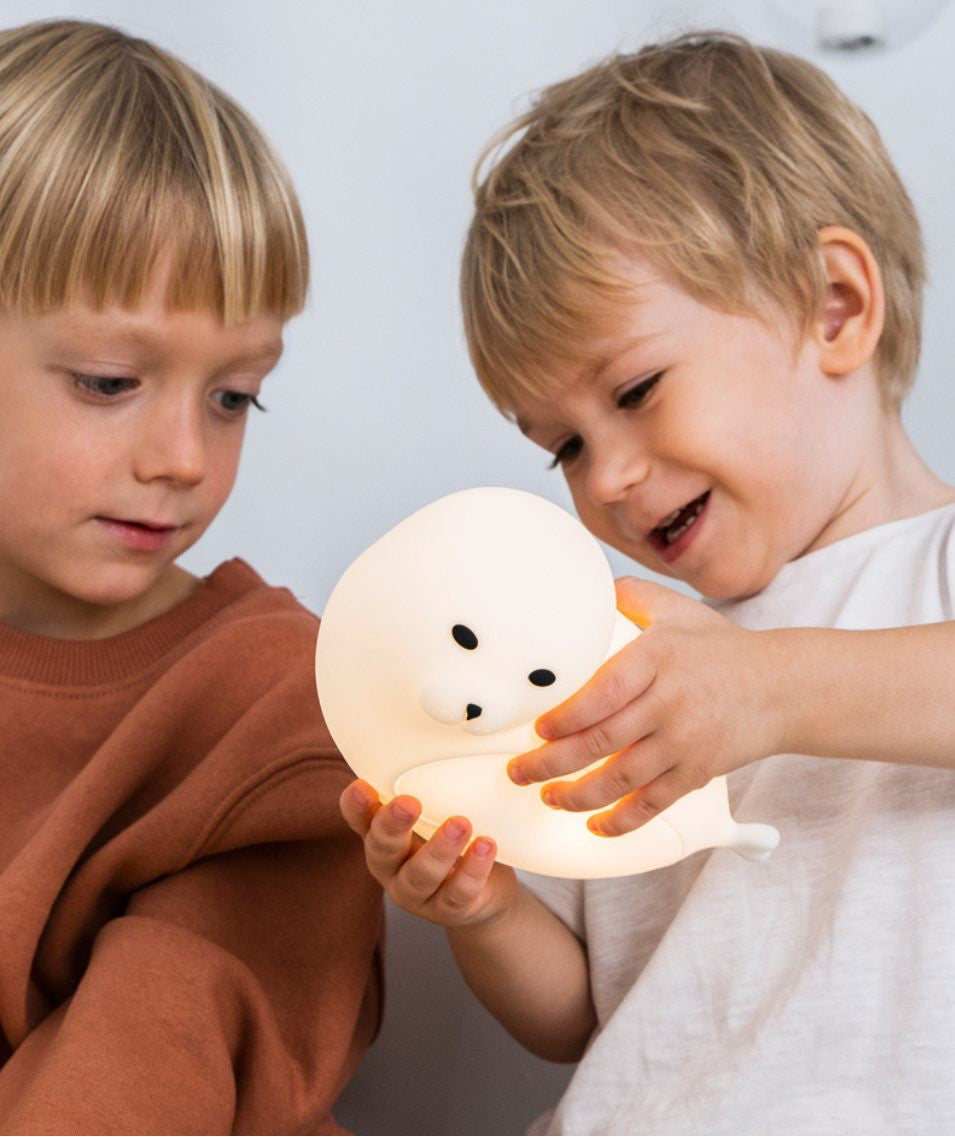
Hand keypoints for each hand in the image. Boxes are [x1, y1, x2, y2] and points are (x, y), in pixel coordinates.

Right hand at [339, 779, 517, 927]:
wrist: (483, 893)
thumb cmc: (449, 839)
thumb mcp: (433, 813)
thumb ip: (427, 785)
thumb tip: (437, 733)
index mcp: (381, 836)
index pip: (359, 819)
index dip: (356, 805)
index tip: (363, 787)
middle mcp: (391, 866)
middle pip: (382, 848)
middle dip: (393, 825)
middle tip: (408, 802)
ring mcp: (417, 893)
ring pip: (421, 875)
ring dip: (440, 849)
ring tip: (461, 824)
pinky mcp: (449, 909)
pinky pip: (458, 893)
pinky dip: (472, 870)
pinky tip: (486, 846)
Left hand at [507, 578, 782, 836]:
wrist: (784, 687)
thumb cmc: (719, 647)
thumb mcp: (677, 611)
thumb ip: (631, 598)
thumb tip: (584, 589)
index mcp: (657, 658)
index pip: (601, 693)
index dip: (565, 717)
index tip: (537, 730)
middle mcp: (669, 701)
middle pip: (600, 741)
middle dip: (551, 763)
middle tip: (519, 772)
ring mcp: (685, 741)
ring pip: (621, 778)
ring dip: (577, 796)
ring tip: (548, 797)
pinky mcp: (699, 772)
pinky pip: (654, 803)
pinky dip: (623, 821)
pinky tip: (595, 826)